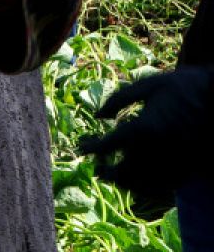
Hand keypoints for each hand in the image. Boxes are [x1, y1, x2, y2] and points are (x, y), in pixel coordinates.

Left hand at [79, 65, 213, 195]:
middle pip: (123, 173)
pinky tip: (142, 176)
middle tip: (99, 168)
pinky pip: (164, 186)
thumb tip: (98, 115)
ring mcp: (175, 163)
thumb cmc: (186, 87)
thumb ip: (120, 99)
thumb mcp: (150, 85)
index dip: (90, 148)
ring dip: (126, 182)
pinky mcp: (189, 170)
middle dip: (108, 172)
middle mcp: (158, 150)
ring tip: (117, 175)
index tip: (82, 146)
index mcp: (144, 128)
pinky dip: (148, 185)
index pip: (108, 146)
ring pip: (143, 184)